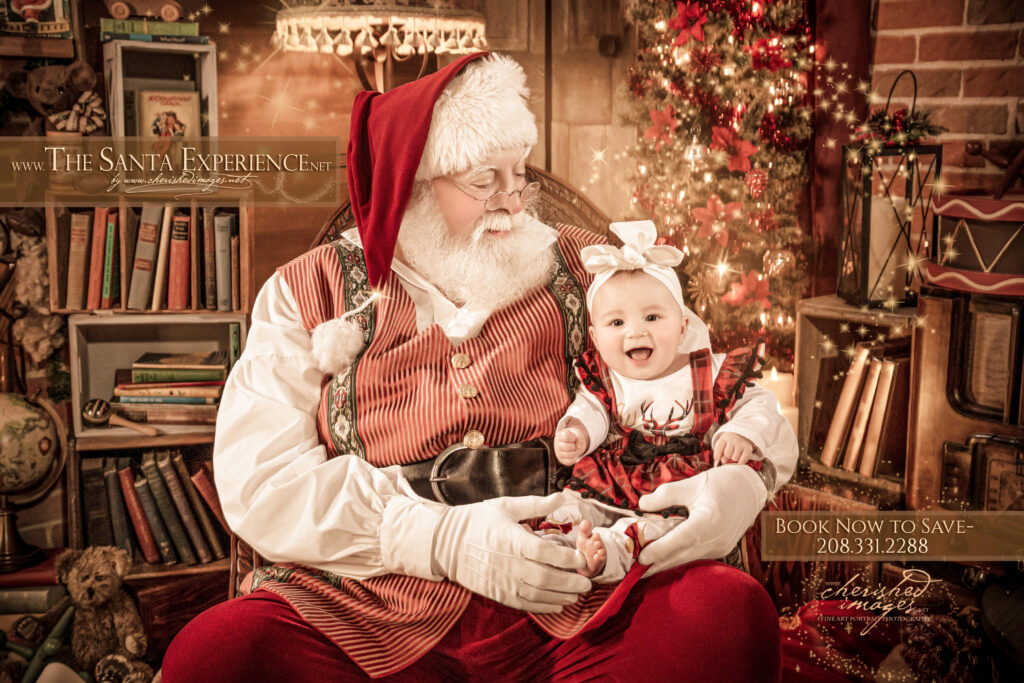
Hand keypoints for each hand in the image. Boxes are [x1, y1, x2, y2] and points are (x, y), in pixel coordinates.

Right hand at [432, 494, 590, 612]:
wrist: (445, 543)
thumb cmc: (477, 520)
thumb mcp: (506, 506)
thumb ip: (536, 504)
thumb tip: (561, 496)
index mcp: (513, 539)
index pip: (546, 553)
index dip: (568, 558)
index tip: (581, 557)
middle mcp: (509, 563)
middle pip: (547, 578)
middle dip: (571, 582)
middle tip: (587, 581)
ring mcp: (503, 581)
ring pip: (539, 594)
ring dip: (562, 596)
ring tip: (577, 594)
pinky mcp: (498, 593)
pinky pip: (525, 604)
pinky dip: (545, 606)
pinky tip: (558, 604)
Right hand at [554, 418, 589, 464]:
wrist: (572, 443)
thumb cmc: (575, 438)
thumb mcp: (579, 435)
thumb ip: (580, 439)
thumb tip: (578, 448)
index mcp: (560, 435)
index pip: (565, 437)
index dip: (572, 437)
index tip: (573, 438)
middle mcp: (557, 444)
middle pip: (565, 447)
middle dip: (573, 446)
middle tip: (574, 445)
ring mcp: (559, 453)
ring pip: (567, 455)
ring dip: (575, 453)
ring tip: (575, 451)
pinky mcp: (562, 460)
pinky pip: (568, 461)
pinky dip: (574, 459)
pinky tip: (575, 455)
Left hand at [636, 464, 766, 573]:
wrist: (751, 489)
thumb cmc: (723, 483)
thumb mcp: (692, 483)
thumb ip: (666, 495)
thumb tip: (642, 506)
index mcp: (710, 520)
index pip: (681, 540)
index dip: (660, 550)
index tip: (641, 557)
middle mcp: (717, 539)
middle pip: (681, 556)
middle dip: (656, 563)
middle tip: (632, 569)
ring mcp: (720, 547)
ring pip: (687, 559)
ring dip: (665, 562)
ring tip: (642, 565)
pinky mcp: (720, 549)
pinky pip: (695, 556)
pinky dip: (678, 557)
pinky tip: (662, 557)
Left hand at [713, 432, 755, 464]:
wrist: (742, 436)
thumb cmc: (729, 442)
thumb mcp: (722, 444)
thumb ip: (719, 452)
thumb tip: (723, 461)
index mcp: (724, 438)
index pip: (719, 448)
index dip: (717, 455)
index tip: (717, 458)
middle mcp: (733, 439)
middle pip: (727, 455)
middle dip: (727, 456)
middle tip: (730, 452)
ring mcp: (741, 444)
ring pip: (735, 458)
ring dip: (734, 458)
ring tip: (735, 453)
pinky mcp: (748, 449)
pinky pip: (742, 461)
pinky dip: (740, 462)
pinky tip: (740, 456)